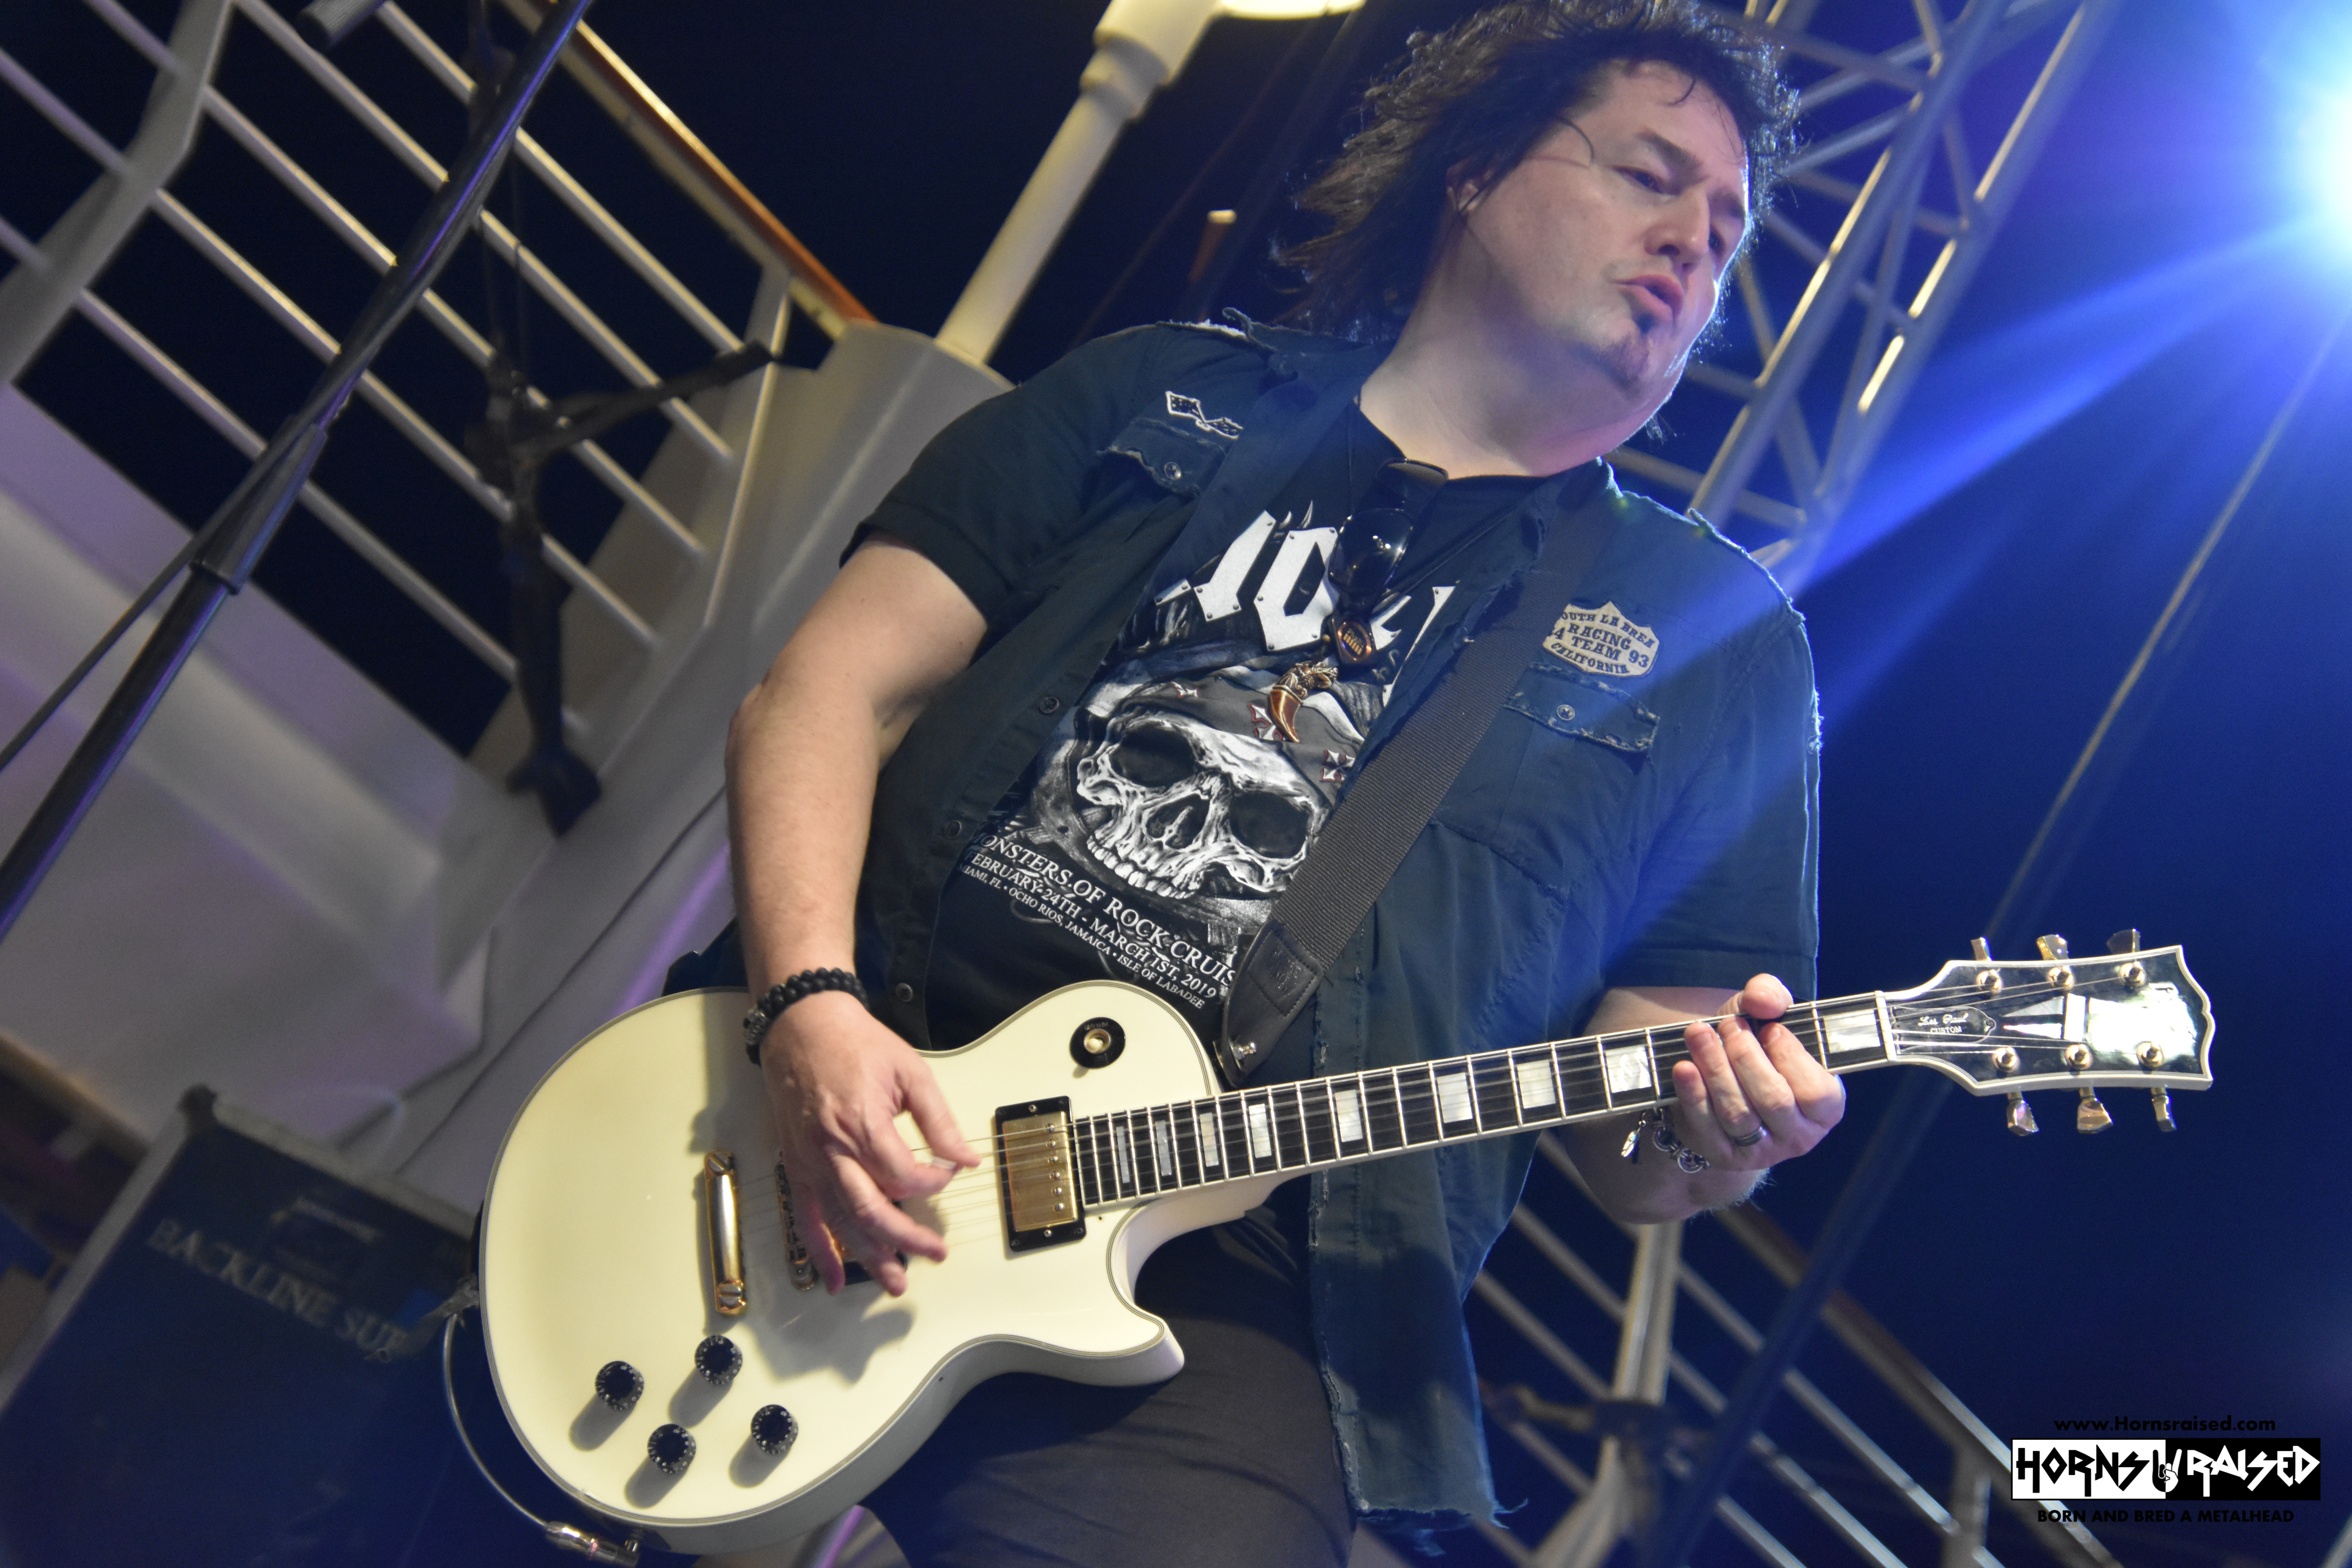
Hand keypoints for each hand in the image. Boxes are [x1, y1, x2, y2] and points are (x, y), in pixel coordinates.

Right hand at [760, 991, 977, 1295]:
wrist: (802, 1027)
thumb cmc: (854, 1044)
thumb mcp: (910, 1072)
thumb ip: (939, 1120)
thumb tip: (966, 1159)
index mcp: (862, 1123)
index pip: (903, 1176)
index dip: (931, 1184)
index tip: (946, 1176)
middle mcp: (832, 1150)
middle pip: (872, 1210)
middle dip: (906, 1239)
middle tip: (934, 1253)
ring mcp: (810, 1162)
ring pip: (841, 1222)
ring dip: (869, 1255)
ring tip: (895, 1280)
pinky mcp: (796, 1167)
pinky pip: (805, 1219)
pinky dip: (819, 1253)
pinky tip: (833, 1279)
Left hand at [1667, 973, 1843, 1171]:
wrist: (1718, 1085)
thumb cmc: (1754, 1050)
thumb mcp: (1766, 1017)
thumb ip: (1772, 997)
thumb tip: (1763, 1000)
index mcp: (1825, 1107)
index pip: (1817, 1091)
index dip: (1791, 1057)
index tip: (1769, 1028)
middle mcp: (1799, 1135)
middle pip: (1773, 1100)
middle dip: (1745, 1057)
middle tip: (1728, 1026)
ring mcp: (1762, 1151)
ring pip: (1738, 1114)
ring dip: (1715, 1069)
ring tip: (1698, 1034)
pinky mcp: (1724, 1156)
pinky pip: (1707, 1127)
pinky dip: (1694, 1095)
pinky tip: (1684, 1067)